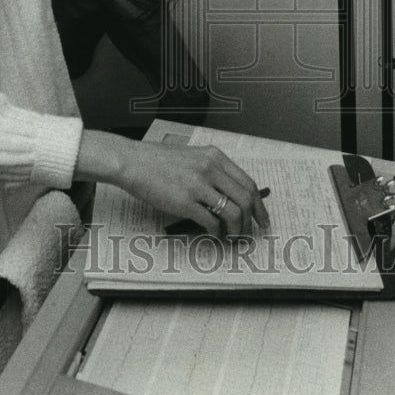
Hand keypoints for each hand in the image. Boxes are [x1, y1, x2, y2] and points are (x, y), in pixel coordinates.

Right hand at [119, 140, 270, 236]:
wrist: (133, 162)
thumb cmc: (158, 161)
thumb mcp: (192, 157)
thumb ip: (212, 171)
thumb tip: (229, 196)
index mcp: (215, 157)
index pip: (247, 183)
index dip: (258, 205)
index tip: (261, 218)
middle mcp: (210, 168)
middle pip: (245, 199)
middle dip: (252, 221)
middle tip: (251, 233)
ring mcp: (198, 185)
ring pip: (233, 212)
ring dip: (236, 230)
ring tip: (232, 237)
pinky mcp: (185, 202)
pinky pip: (211, 222)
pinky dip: (217, 233)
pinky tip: (213, 235)